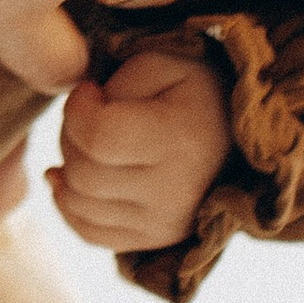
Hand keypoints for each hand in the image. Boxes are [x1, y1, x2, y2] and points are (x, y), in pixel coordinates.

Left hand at [49, 48, 232, 253]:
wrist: (236, 135)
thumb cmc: (192, 91)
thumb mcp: (162, 63)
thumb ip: (117, 83)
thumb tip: (80, 120)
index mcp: (181, 139)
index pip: (98, 138)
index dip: (77, 110)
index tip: (89, 91)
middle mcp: (175, 192)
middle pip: (84, 173)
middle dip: (70, 136)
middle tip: (89, 115)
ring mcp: (165, 223)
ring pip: (79, 204)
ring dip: (70, 168)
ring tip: (90, 142)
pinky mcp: (155, 239)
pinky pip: (89, 231)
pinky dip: (70, 204)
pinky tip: (67, 177)